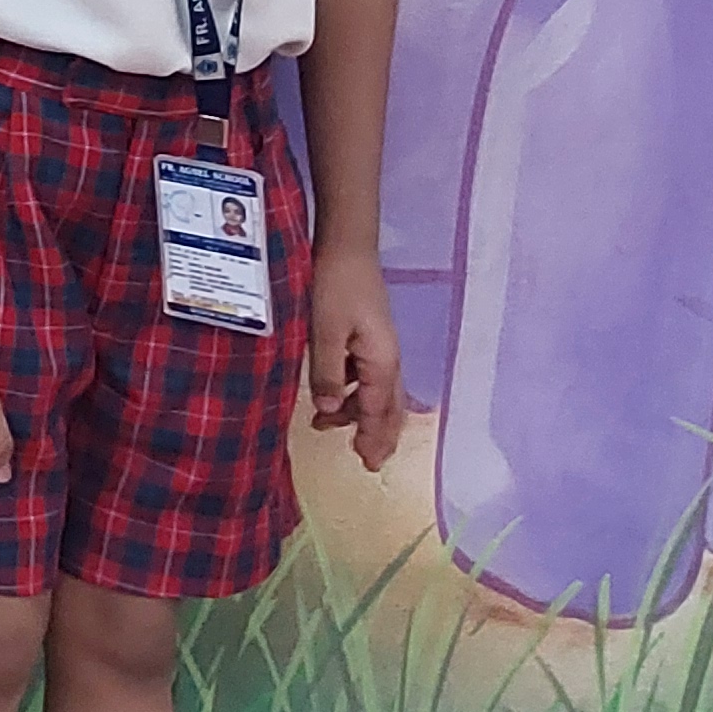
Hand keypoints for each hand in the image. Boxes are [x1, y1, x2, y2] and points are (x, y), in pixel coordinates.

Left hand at [307, 247, 408, 471]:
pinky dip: (353, 391)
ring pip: (377, 392)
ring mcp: (380, 346)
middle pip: (388, 407)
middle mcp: (388, 358)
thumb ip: (327, 371)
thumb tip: (329, 409)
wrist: (346, 247)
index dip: (373, 438)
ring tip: (327, 424)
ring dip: (358, 412)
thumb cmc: (334, 286)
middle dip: (378, 434)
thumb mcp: (324, 330)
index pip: (378, 411)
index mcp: (382, 362)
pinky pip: (367, 375)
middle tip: (366, 461)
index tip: (367, 464)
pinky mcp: (368, 335)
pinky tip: (333, 393)